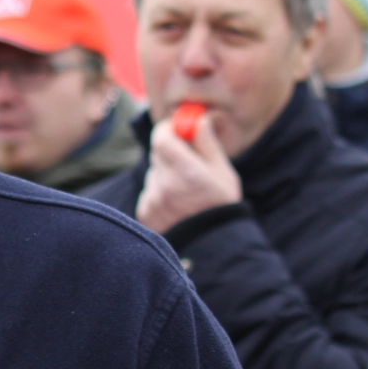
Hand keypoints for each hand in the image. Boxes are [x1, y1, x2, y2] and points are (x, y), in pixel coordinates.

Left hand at [136, 113, 242, 234]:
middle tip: (187, 160)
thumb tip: (198, 120)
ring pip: (154, 173)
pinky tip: (177, 206)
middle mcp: (165, 185)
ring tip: (186, 192)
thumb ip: (206, 144)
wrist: (214, 248)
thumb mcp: (222, 173)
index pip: (161, 137)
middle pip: (157, 153)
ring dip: (165, 175)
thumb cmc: (222, 208)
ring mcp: (153, 201)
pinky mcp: (145, 213)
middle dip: (170, 151)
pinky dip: (159, 193)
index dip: (168, 130)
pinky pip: (150, 192)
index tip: (177, 130)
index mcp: (187, 172)